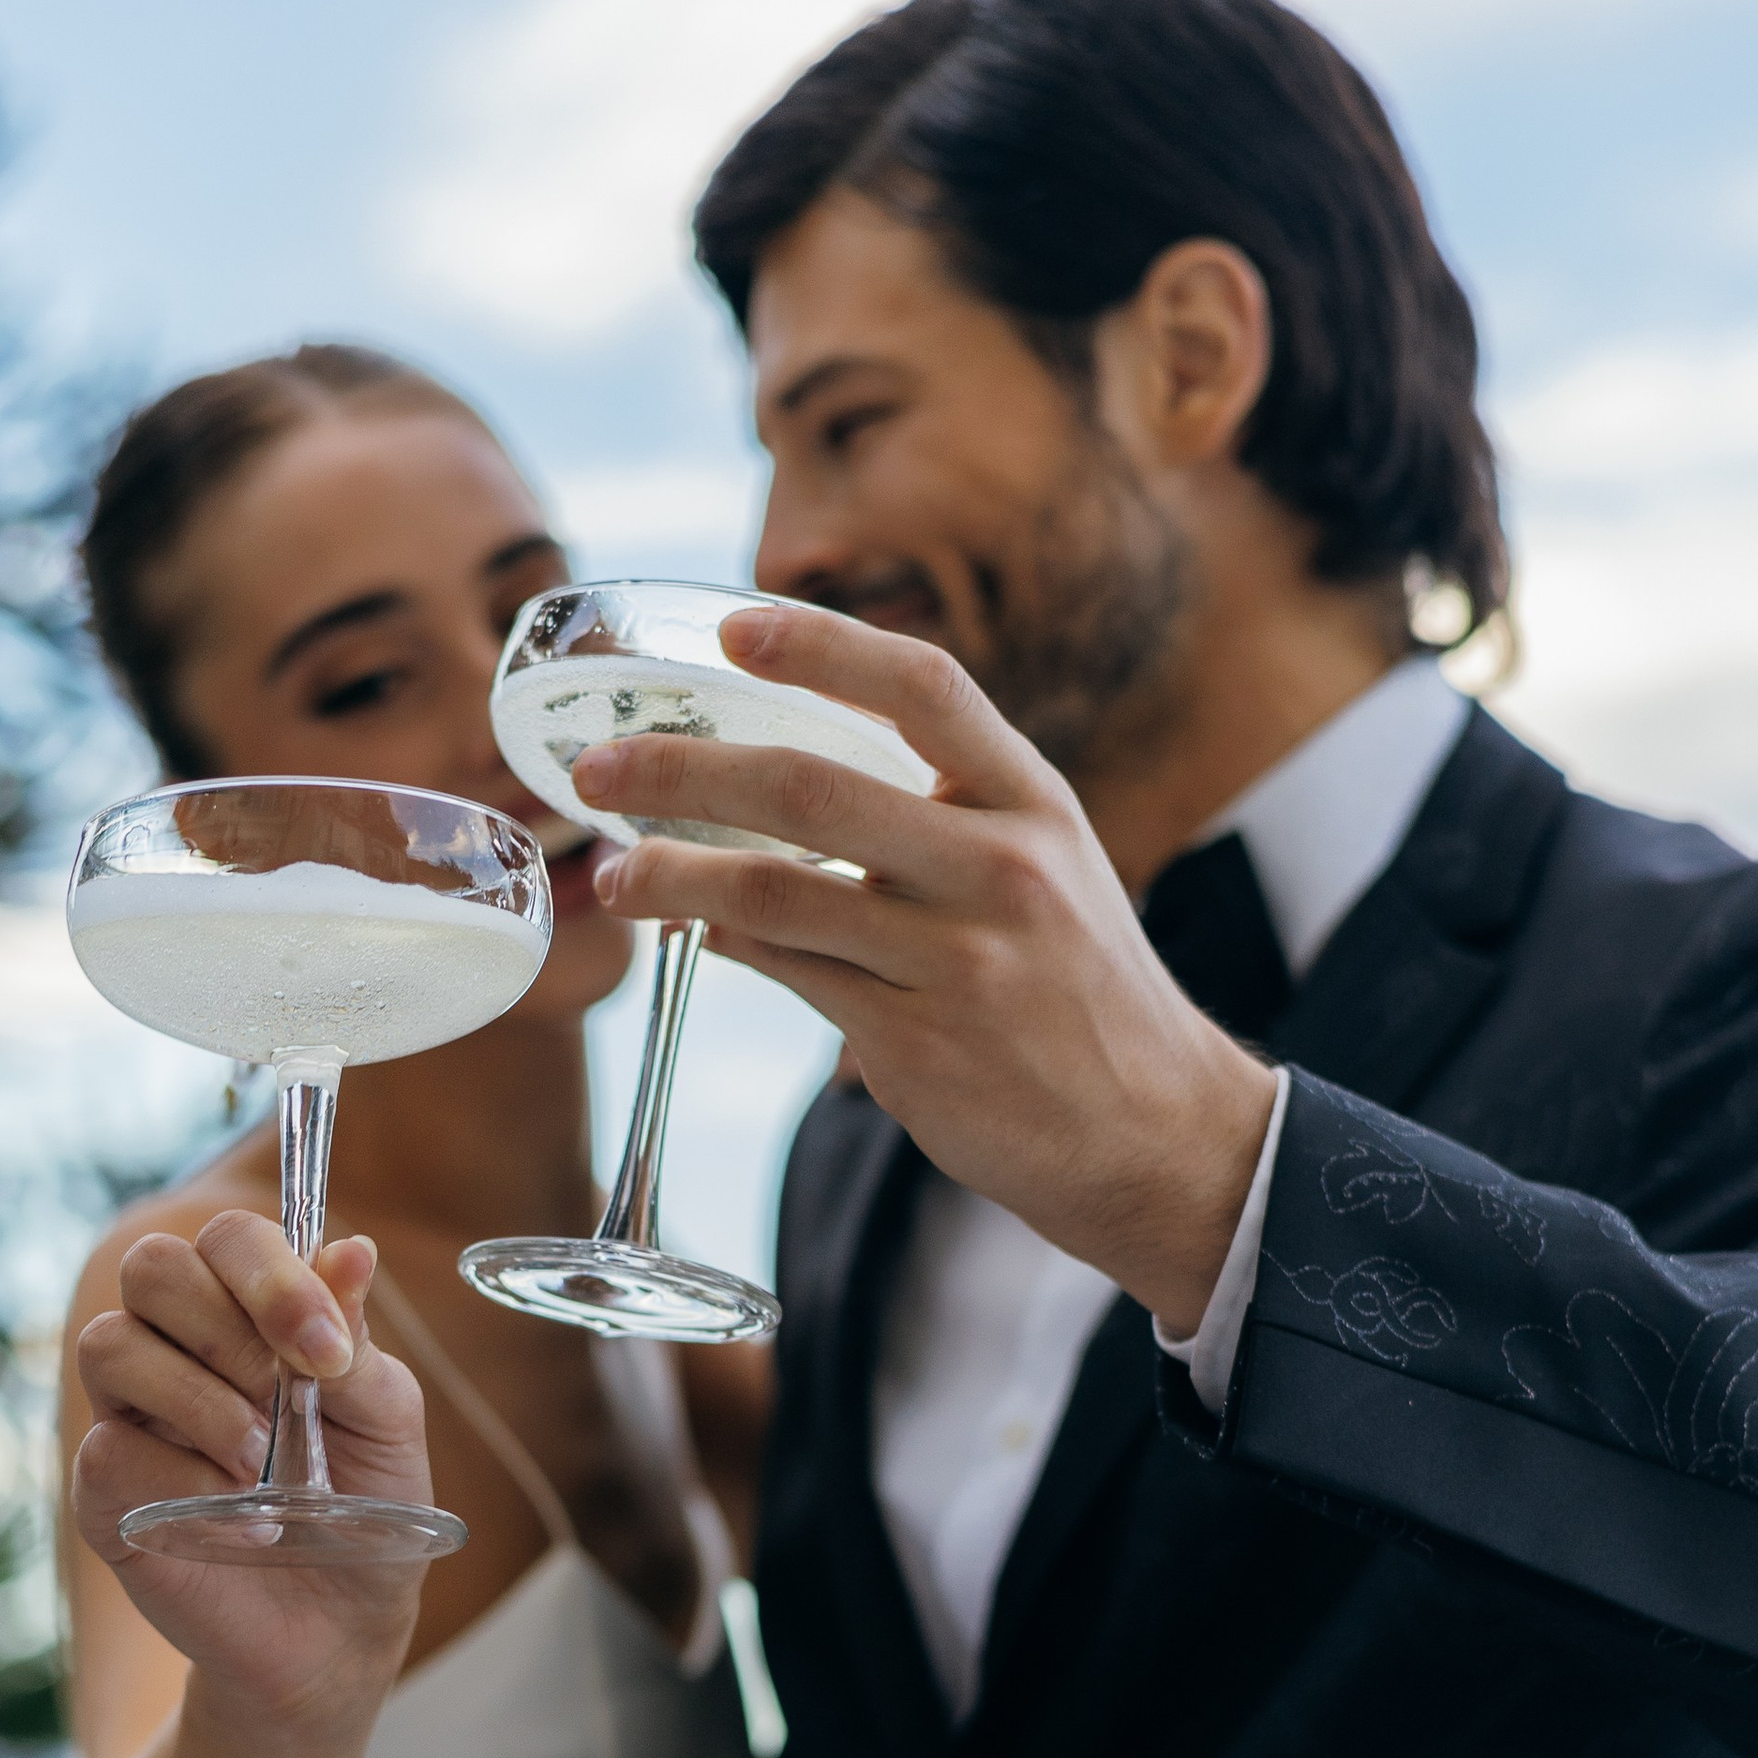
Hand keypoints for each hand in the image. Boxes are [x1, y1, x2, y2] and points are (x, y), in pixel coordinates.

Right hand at [71, 1214, 435, 1744]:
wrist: (341, 1629)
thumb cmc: (365, 1510)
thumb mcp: (386, 1421)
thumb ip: (357, 1341)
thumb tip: (353, 1249)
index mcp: (248, 1314)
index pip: (229, 1238)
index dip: (269, 1274)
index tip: (325, 1349)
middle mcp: (178, 1348)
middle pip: (152, 1267)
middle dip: (229, 1325)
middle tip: (290, 1394)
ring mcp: (132, 1416)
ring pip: (112, 1347)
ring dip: (201, 1400)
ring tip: (263, 1464)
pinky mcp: (106, 1492)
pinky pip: (111, 1450)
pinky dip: (187, 1482)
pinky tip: (246, 1521)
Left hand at [583, 601, 1276, 1330]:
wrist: (1157, 1132)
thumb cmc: (1079, 990)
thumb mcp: (1043, 872)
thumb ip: (938, 820)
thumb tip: (787, 795)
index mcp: (1032, 802)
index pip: (923, 688)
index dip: (822, 646)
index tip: (733, 625)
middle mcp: (1001, 869)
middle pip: (811, 788)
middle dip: (684, 771)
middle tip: (599, 765)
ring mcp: (959, 962)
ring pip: (775, 895)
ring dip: (670, 876)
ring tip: (611, 873)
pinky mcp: (918, 1047)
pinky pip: (789, 977)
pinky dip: (721, 950)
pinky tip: (683, 935)